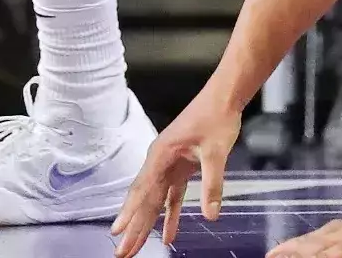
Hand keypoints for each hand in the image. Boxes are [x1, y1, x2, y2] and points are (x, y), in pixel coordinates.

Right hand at [111, 92, 239, 254]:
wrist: (222, 99)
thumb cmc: (215, 118)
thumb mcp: (215, 152)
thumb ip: (212, 184)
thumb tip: (210, 215)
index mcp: (161, 155)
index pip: (142, 191)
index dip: (130, 214)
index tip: (118, 233)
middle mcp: (159, 161)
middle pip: (143, 199)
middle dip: (133, 227)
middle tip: (122, 251)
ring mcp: (168, 165)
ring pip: (153, 200)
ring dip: (146, 224)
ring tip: (136, 247)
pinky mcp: (180, 167)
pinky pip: (171, 197)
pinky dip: (169, 216)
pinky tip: (168, 235)